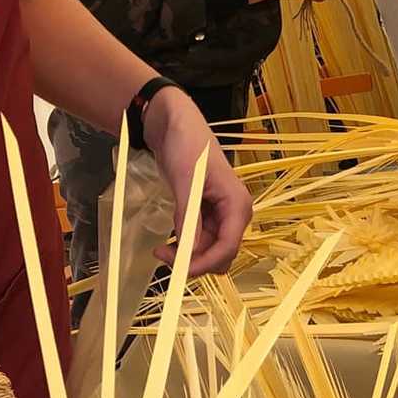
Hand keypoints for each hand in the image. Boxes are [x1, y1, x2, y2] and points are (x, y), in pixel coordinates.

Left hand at [143, 88, 253, 273]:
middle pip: (220, 255)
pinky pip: (200, 242)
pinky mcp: (207, 216)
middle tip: (162, 253)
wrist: (176, 126)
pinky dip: (185, 247)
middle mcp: (234, 214)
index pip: (227, 247)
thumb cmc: (186, 145)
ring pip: (208, 252)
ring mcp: (221, 216)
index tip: (177, 270)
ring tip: (160, 248)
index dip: (204, 263)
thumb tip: (191, 253)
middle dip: (194, 262)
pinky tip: (168, 242)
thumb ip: (189, 217)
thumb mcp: (185, 180)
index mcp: (237, 204)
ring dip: (187, 256)